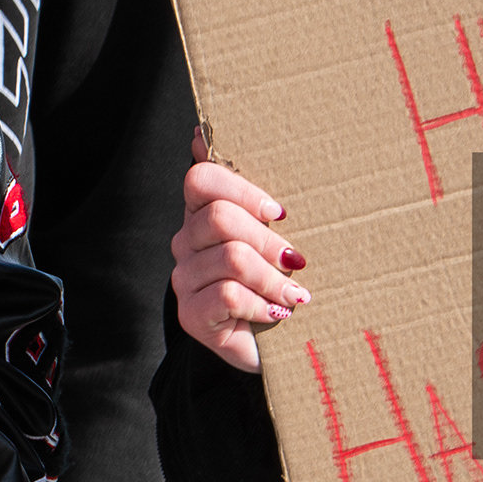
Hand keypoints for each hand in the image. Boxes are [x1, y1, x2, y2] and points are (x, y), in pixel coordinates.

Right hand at [172, 132, 306, 371]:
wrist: (280, 347)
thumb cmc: (283, 282)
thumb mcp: (280, 234)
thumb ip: (259, 192)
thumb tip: (211, 134)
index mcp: (205, 213)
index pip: (201, 180)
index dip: (241, 190)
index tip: (280, 212)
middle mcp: (187, 242)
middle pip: (218, 218)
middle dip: (268, 240)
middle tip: (298, 260)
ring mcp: (185, 279)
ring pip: (230, 258)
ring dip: (273, 278)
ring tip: (296, 294)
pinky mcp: (191, 315)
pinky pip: (228, 296)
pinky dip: (261, 304)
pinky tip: (276, 313)